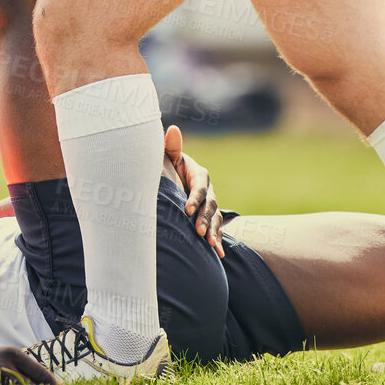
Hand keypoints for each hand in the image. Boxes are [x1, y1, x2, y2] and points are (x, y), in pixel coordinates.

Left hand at [165, 124, 224, 256]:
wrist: (169, 181)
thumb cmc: (165, 167)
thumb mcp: (168, 157)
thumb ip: (170, 147)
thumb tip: (172, 129)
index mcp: (198, 174)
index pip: (199, 186)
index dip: (194, 198)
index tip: (186, 210)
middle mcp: (208, 190)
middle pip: (210, 205)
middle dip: (205, 219)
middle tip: (199, 232)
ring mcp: (210, 205)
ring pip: (215, 218)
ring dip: (214, 232)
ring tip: (210, 245)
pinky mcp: (209, 219)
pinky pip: (216, 230)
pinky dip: (219, 241)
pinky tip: (219, 254)